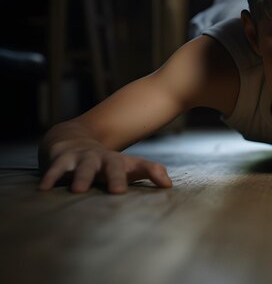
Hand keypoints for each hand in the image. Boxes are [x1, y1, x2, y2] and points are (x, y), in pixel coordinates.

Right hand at [39, 140, 171, 193]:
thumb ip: (150, 172)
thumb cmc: (106, 161)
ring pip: (82, 167)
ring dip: (81, 177)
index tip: (163, 185)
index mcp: (118, 161)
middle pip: (110, 166)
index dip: (151, 172)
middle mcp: (101, 158)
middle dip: (114, 177)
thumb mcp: (128, 165)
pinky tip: (43, 189)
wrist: (74, 138)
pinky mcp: (60, 159)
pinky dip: (50, 177)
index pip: (139, 166)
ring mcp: (80, 157)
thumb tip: (170, 185)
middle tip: (117, 192)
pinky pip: (54, 169)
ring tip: (78, 190)